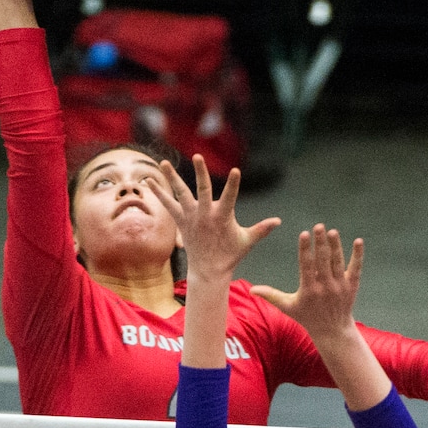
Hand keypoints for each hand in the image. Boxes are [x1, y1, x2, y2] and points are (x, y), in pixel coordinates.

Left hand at [149, 155, 280, 280]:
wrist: (209, 271)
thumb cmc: (230, 255)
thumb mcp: (247, 241)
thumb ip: (261, 229)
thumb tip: (279, 221)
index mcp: (223, 217)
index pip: (230, 197)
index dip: (233, 184)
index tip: (236, 170)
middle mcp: (205, 215)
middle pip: (203, 189)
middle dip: (201, 173)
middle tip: (198, 157)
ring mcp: (191, 217)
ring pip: (181, 193)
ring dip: (172, 178)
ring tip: (163, 163)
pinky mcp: (181, 221)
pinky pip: (168, 205)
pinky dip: (159, 194)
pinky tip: (148, 182)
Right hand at [251, 225, 363, 343]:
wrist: (332, 331)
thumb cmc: (306, 317)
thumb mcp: (287, 307)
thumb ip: (270, 295)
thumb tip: (250, 290)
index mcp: (309, 290)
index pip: (306, 266)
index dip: (305, 249)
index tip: (304, 234)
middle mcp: (325, 287)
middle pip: (323, 261)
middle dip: (321, 243)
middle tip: (319, 226)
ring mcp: (340, 286)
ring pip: (338, 262)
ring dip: (336, 246)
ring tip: (332, 231)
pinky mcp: (352, 286)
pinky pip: (356, 268)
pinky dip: (357, 255)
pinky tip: (358, 241)